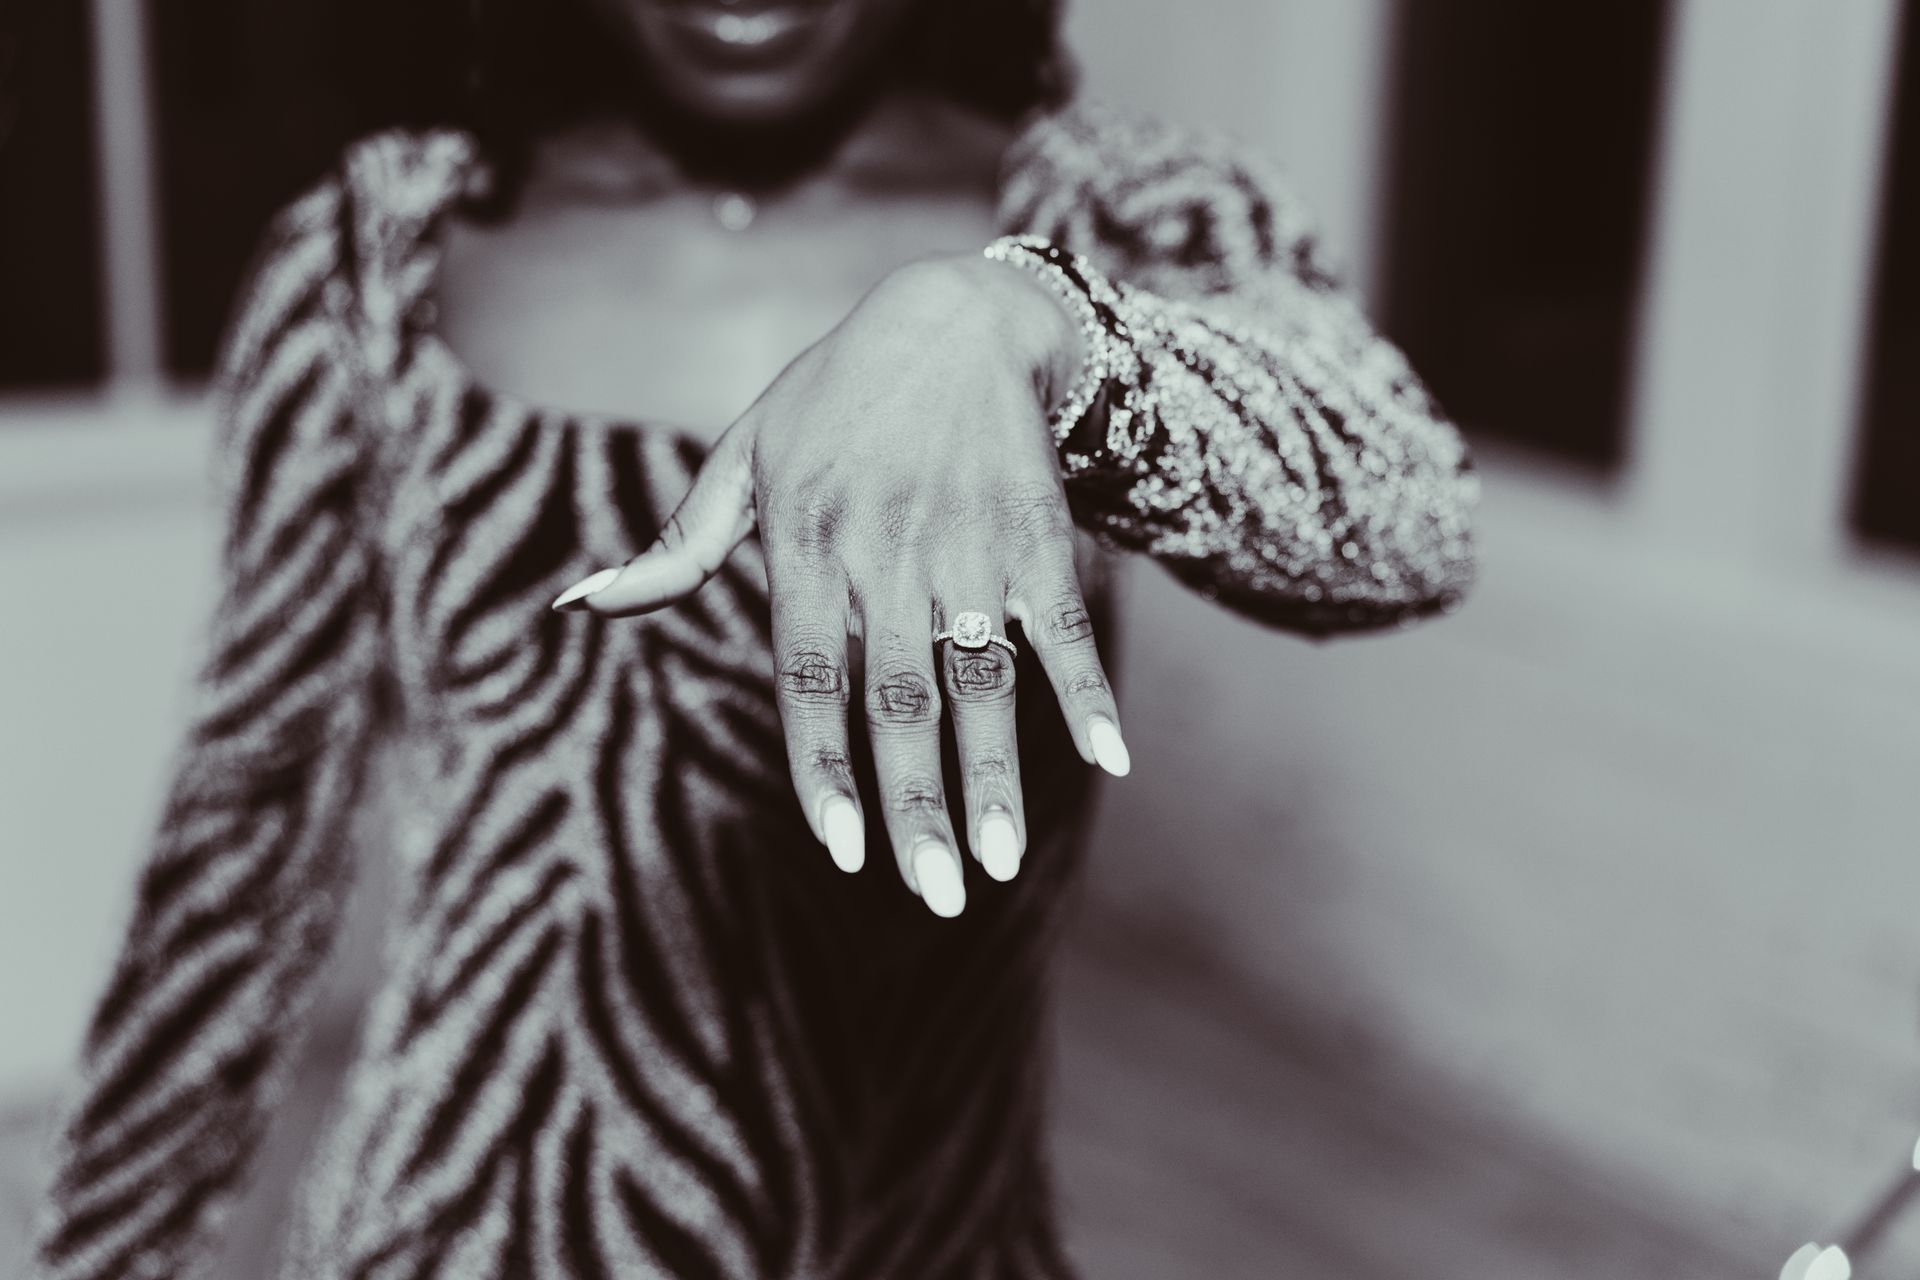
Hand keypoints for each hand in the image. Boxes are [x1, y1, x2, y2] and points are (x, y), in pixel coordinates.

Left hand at [551, 254, 1130, 916]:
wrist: (957, 318)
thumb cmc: (833, 400)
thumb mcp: (743, 458)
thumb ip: (677, 549)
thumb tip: (578, 607)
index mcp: (809, 543)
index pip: (811, 676)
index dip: (825, 764)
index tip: (841, 846)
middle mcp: (889, 552)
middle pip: (901, 699)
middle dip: (916, 803)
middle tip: (933, 890)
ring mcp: (970, 546)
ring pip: (982, 680)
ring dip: (995, 773)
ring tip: (996, 858)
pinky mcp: (1037, 535)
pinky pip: (1064, 626)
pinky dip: (1087, 690)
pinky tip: (1110, 758)